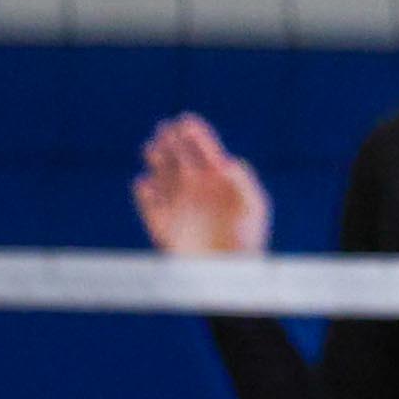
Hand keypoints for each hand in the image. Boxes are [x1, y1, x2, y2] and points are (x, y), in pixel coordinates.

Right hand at [134, 116, 270, 255]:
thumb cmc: (248, 241)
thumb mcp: (253, 207)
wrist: (231, 277)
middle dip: (171, 141)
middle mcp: (196, 189)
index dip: (194, 133)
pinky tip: (145, 184)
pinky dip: (145, 194)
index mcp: (217, 180)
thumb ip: (243, 182)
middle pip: (179, 157)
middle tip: (165, 129)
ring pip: (162, 175)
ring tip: (153, 148)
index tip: (185, 121)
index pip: (203, 149)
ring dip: (156, 161)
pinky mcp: (163, 226)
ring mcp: (178, 205)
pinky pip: (149, 205)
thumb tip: (227, 162)